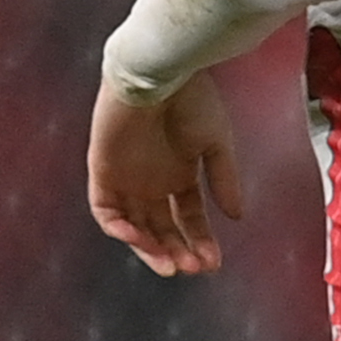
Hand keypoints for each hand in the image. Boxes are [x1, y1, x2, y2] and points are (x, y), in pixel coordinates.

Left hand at [90, 69, 245, 276]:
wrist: (159, 72)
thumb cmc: (191, 99)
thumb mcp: (216, 143)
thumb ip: (223, 180)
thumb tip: (237, 216)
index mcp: (180, 173)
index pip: (189, 218)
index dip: (200, 242)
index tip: (213, 262)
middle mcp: (152, 180)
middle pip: (162, 229)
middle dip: (177, 251)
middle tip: (192, 268)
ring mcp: (127, 178)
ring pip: (135, 226)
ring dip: (150, 248)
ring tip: (169, 264)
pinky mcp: (103, 171)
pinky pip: (105, 211)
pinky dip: (119, 228)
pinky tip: (138, 238)